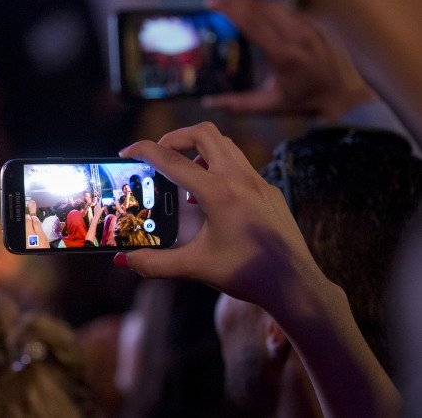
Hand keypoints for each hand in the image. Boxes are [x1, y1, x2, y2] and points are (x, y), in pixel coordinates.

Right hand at [116, 122, 321, 309]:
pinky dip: (218, 168)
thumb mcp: (195, 267)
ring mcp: (259, 182)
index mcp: (219, 193)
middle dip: (175, 137)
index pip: (173, 160)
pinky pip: (240, 165)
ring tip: (182, 173)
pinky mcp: (270, 191)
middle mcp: (241, 179)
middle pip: (203, 132)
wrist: (297, 287)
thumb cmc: (249, 275)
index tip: (127, 152)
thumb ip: (155, 263)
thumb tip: (124, 260)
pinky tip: (210, 198)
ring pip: (225, 144)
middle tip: (159, 155)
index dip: (144, 151)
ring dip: (198, 150)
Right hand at [203, 0, 376, 118]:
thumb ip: (238, 104)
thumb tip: (208, 103)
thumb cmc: (305, 103)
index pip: (251, 23)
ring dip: (252, 0)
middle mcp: (298, 36)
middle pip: (261, 8)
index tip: (211, 3)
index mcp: (284, 55)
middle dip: (235, 0)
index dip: (229, 10)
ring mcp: (311, 27)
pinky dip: (270, 6)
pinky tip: (257, 7)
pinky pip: (289, 9)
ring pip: (275, 5)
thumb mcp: (270, 106)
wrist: (346, 98)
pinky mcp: (318, 25)